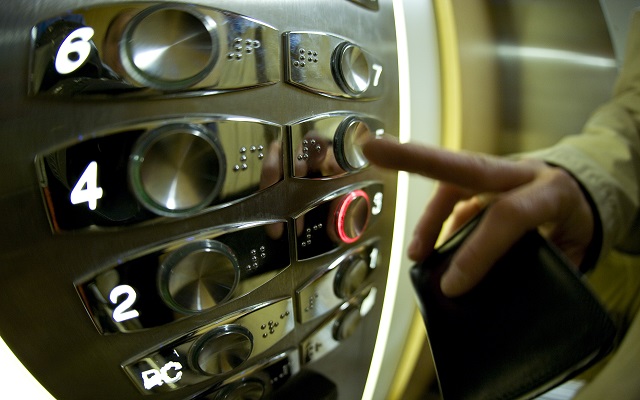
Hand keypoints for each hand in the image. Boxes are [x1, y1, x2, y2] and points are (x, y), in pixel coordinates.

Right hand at [363, 138, 594, 296]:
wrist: (586, 189)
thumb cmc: (579, 221)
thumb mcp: (576, 248)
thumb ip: (541, 265)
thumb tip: (501, 295)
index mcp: (551, 191)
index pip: (508, 217)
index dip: (477, 251)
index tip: (451, 286)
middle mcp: (519, 173)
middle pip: (464, 164)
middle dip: (414, 157)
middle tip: (372, 149)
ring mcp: (498, 173)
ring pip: (451, 180)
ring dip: (426, 214)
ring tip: (415, 255)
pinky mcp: (483, 180)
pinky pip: (452, 196)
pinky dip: (435, 221)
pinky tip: (429, 249)